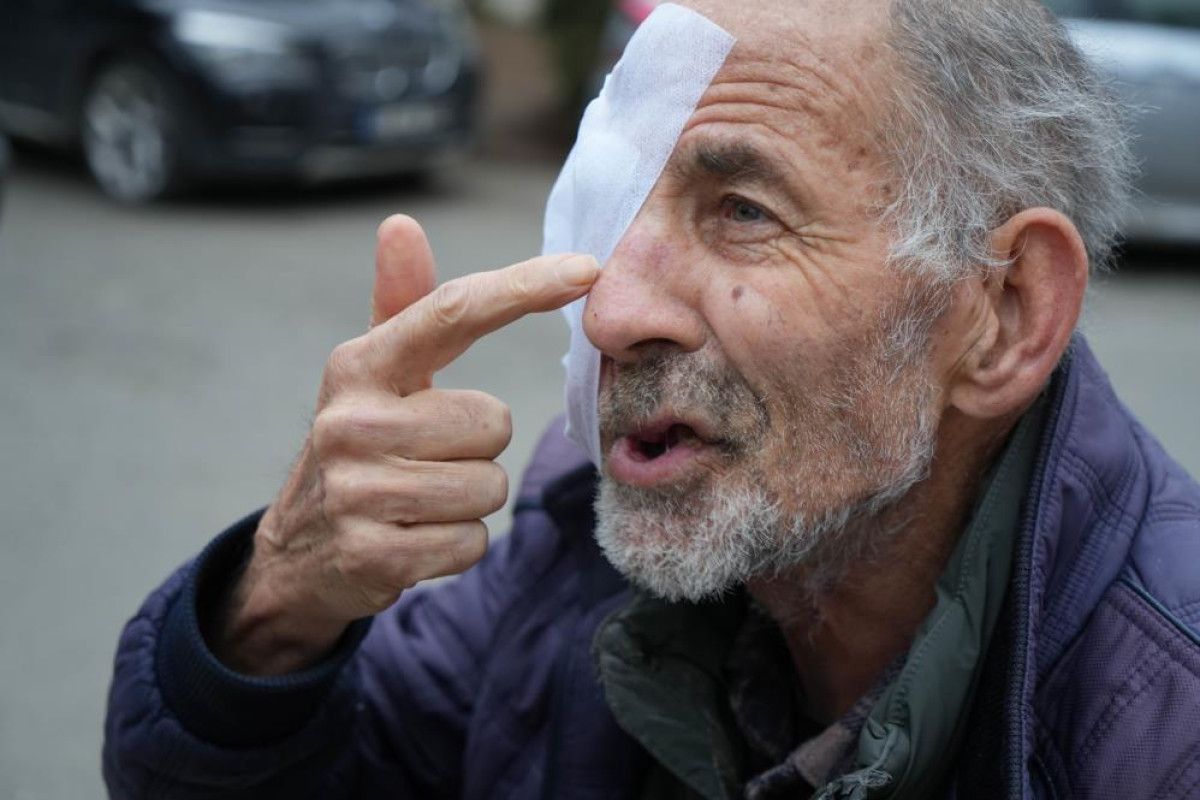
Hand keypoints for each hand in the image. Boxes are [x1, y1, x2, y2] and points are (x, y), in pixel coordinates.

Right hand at [214, 215, 597, 674]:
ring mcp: (357, 490)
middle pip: (493, 423)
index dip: (524, 287)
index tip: (588, 268)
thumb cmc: (361, 447)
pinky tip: (412, 538)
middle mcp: (352, 421)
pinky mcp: (372, 554)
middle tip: (429, 459)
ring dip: (469, 501)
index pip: (452, 312)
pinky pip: (471, 543)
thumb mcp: (374, 377)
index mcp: (360, 366)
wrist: (299, 554)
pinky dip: (455, 546)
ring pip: (488, 488)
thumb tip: (401, 223)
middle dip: (478, 448)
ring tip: (419, 501)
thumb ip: (401, 304)